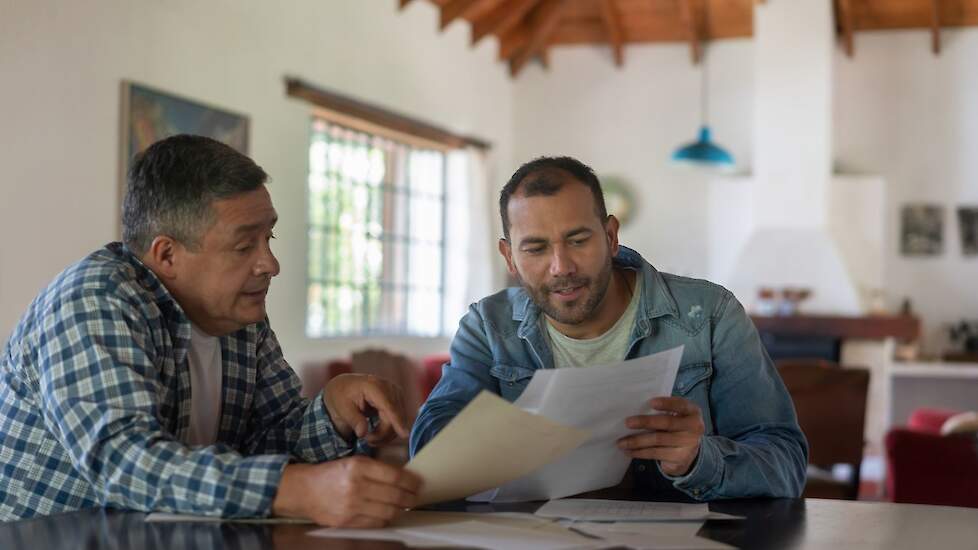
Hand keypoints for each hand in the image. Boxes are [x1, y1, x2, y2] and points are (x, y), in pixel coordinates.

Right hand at [272, 457, 422, 526]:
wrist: (304, 490)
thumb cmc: (331, 474)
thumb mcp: (354, 462)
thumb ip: (377, 469)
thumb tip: (404, 477)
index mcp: (358, 467)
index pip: (395, 476)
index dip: (411, 481)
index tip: (418, 483)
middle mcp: (356, 486)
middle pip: (395, 495)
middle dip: (410, 497)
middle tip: (415, 496)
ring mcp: (351, 506)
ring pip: (388, 512)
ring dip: (400, 509)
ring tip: (404, 505)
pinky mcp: (347, 522)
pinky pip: (375, 523)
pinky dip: (386, 519)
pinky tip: (388, 513)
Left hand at [323, 374, 407, 445]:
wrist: (345, 386)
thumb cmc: (342, 396)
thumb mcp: (342, 409)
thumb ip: (354, 420)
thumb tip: (362, 433)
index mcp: (374, 386)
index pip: (389, 406)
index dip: (397, 421)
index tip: (404, 434)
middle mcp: (389, 387)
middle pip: (394, 417)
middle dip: (382, 433)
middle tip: (366, 440)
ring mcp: (396, 393)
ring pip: (399, 420)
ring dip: (385, 433)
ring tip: (369, 436)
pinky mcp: (398, 400)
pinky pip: (399, 419)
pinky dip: (389, 430)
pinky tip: (376, 432)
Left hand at [617, 396, 704, 476]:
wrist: (689, 452)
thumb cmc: (676, 426)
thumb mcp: (677, 415)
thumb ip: (664, 410)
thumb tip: (636, 407)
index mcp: (692, 411)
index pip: (680, 405)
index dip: (666, 403)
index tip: (651, 402)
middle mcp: (694, 427)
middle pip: (666, 423)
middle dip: (645, 422)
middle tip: (627, 422)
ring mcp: (688, 444)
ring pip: (658, 440)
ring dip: (636, 441)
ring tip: (621, 442)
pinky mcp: (680, 458)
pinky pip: (655, 453)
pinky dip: (639, 452)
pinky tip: (628, 451)